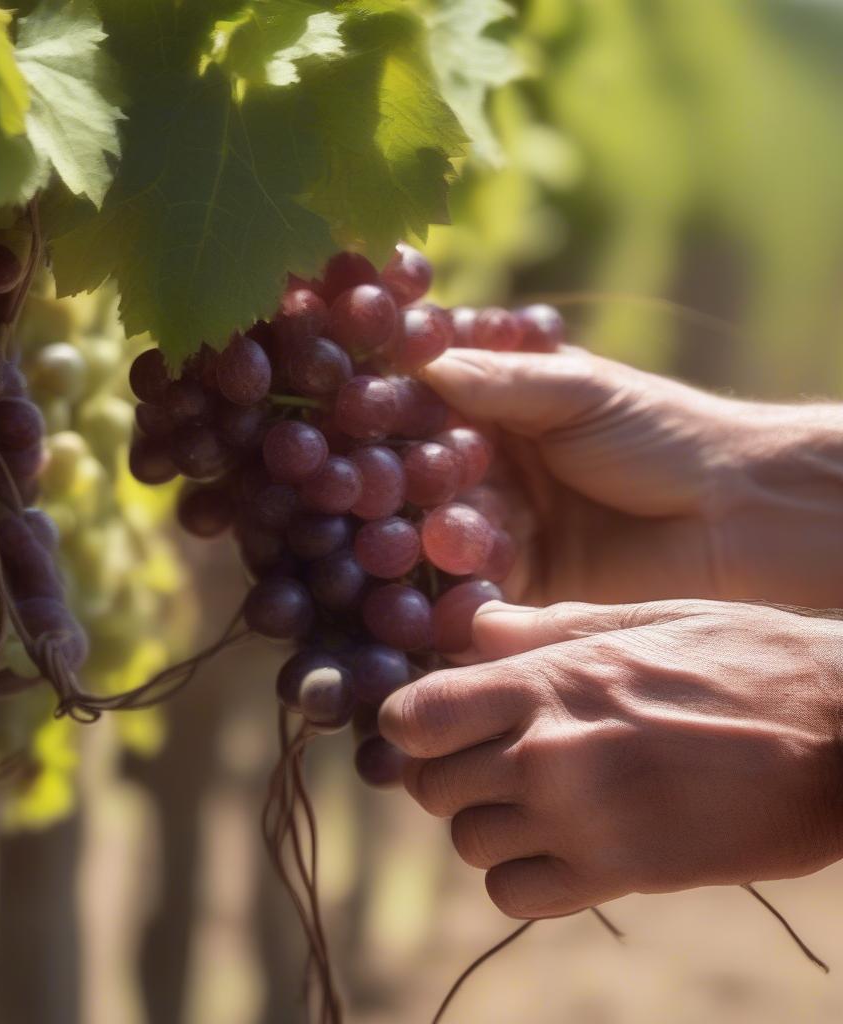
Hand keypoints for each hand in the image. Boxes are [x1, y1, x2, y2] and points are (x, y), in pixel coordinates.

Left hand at [379, 599, 842, 917]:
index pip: (415, 715)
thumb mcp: (642, 619)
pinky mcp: (618, 875)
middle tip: (480, 758)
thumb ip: (545, 628)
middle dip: (442, 771)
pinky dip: (519, 876)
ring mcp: (579, 820)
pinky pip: (513, 894)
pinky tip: (556, 846)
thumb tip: (476, 626)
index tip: (427, 721)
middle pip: (428, 783)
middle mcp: (546, 752)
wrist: (840, 733)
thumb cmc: (741, 660)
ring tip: (528, 799)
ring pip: (465, 841)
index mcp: (546, 681)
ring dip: (483, 822)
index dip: (407, 720)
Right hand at [423, 347, 842, 606]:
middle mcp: (497, 470)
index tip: (371, 410)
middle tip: (402, 485)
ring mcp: (506, 529)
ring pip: (449, 532)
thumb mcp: (580, 392)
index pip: (436, 409)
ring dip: (443, 536)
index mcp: (506, 413)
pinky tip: (461, 583)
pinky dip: (464, 590)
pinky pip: (477, 589)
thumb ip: (500, 381)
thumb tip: (419, 361)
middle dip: (417, 483)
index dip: (405, 410)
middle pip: (432, 477)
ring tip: (451, 538)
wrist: (739, 515)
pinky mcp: (523, 585)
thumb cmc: (664, 435)